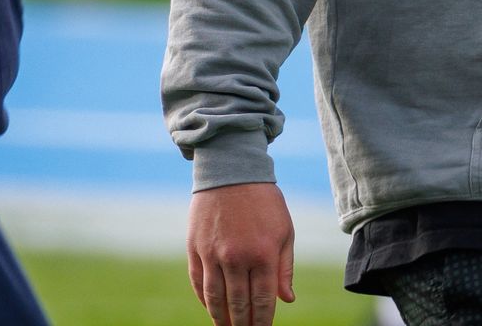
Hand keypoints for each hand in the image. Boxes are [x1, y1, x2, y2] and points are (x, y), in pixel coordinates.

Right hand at [188, 182, 294, 325]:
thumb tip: (287, 300)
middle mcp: (236, 258)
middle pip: (238, 304)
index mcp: (263, 254)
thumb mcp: (284, 231)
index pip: (262, 300)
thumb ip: (285, 268)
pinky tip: (211, 309)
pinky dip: (204, 300)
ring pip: (215, 298)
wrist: (231, 171)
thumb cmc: (264, 202)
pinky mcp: (195, 248)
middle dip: (242, 324)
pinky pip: (198, 282)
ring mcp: (212, 254)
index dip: (262, 321)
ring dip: (221, 318)